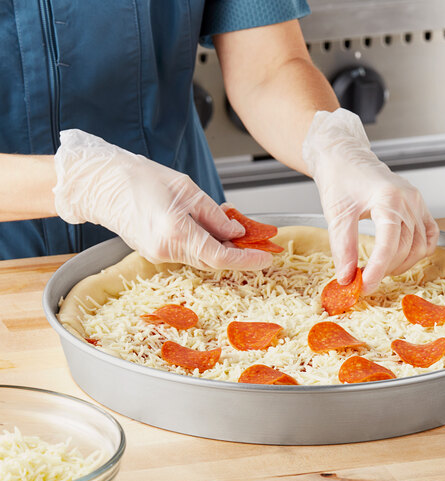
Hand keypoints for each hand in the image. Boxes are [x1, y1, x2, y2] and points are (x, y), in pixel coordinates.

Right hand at [53, 129, 272, 270]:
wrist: (102, 184)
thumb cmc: (139, 178)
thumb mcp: (187, 188)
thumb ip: (213, 215)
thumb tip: (236, 233)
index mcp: (176, 232)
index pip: (220, 257)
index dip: (247, 260)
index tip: (266, 257)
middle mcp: (166, 250)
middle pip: (213, 261)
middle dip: (238, 254)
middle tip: (258, 242)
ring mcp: (158, 255)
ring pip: (201, 258)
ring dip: (222, 248)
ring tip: (234, 229)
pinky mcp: (154, 253)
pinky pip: (188, 253)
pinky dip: (204, 245)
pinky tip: (211, 230)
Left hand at [302, 109, 438, 294]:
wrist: (345, 157)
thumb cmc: (339, 179)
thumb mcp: (336, 214)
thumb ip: (343, 248)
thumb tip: (347, 278)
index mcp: (388, 198)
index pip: (389, 245)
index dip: (377, 270)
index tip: (364, 287)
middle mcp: (408, 200)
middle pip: (405, 249)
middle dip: (384, 269)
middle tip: (363, 279)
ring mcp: (417, 202)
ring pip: (420, 247)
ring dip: (400, 264)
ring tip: (378, 268)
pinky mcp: (419, 206)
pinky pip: (429, 236)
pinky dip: (418, 252)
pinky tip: (399, 258)